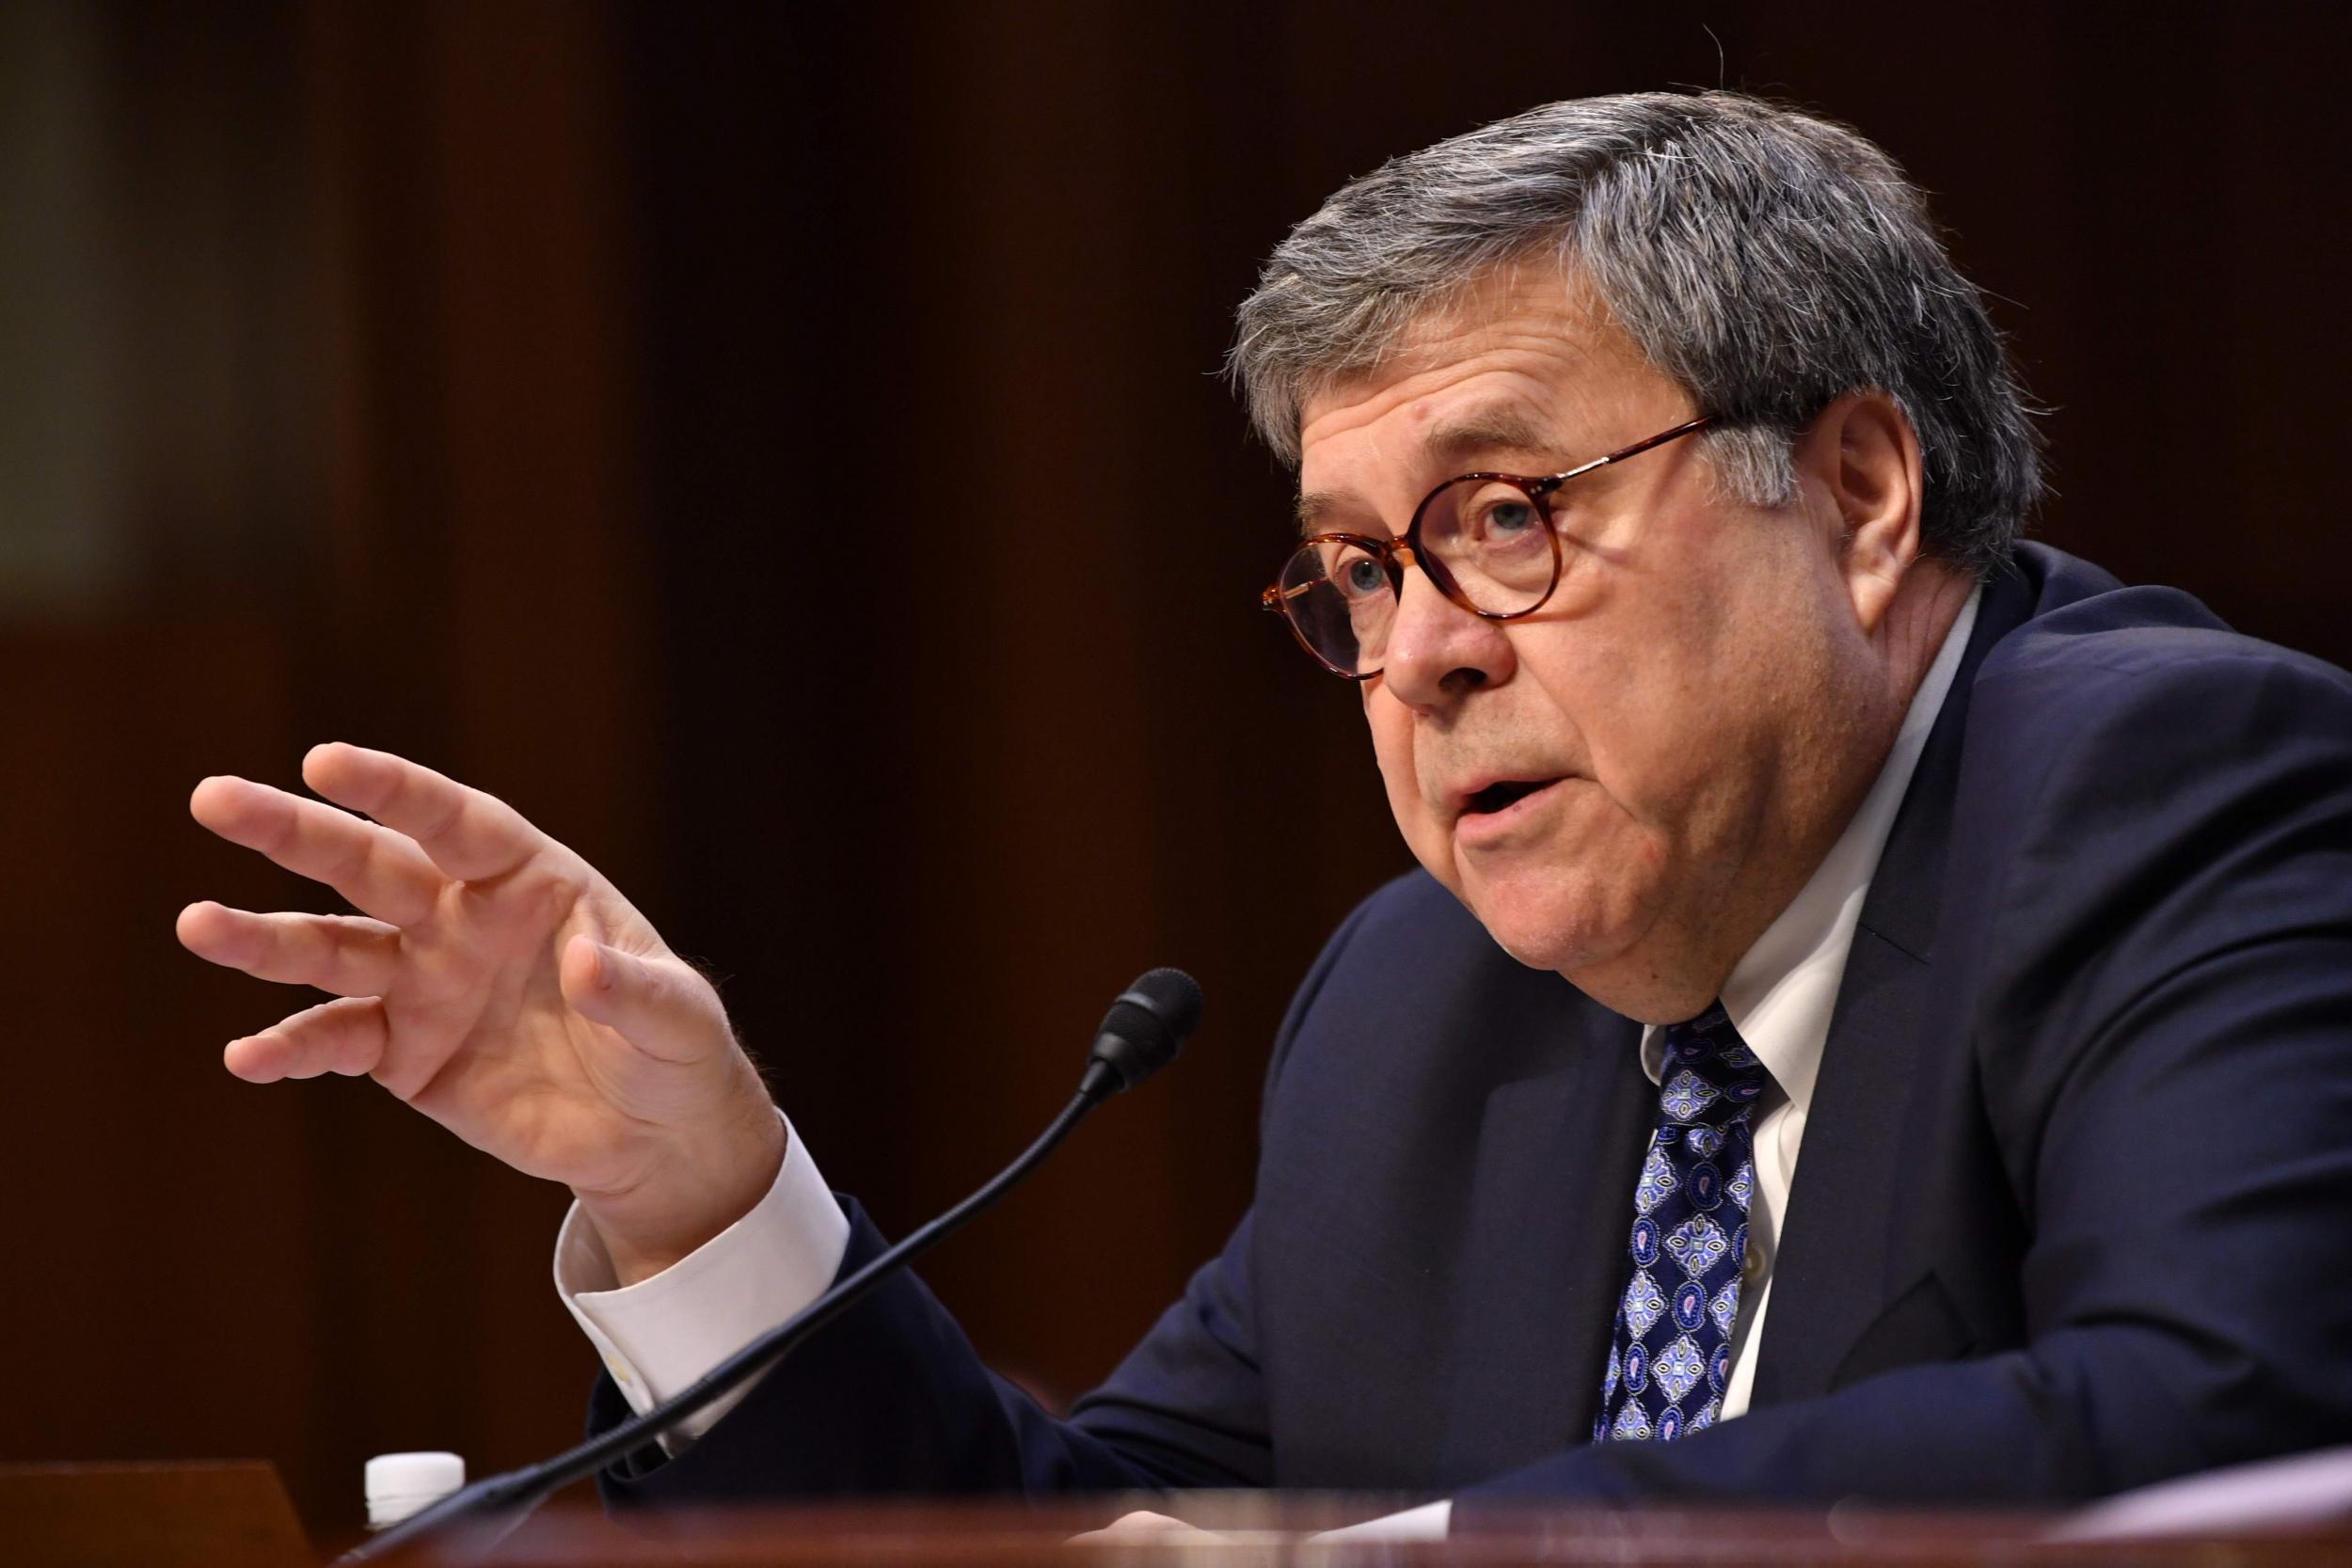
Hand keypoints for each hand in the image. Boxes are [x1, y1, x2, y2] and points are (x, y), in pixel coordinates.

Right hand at [178, 742, 783, 1282]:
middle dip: (293, 832)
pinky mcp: (403, 1053)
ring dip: (265, 938)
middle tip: (213, 800)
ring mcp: (424, 982)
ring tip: (200, 926)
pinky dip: (290, 1049)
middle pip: (367, 865)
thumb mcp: (677, 1019)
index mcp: (529, 880)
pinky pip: (335, 1041)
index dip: (393, 790)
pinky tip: (248, 1059)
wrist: (653, 1133)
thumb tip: (585, 966)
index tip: (324, 761)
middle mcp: (461, 918)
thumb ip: (634, 990)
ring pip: (330, 948)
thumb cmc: (673, 1050)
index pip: (454, 821)